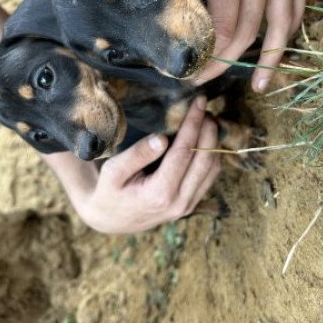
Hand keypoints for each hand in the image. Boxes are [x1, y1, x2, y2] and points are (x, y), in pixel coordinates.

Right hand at [60, 97, 220, 233]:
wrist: (112, 219)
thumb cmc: (109, 191)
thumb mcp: (113, 171)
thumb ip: (137, 155)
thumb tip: (162, 138)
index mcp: (159, 194)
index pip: (184, 152)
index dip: (193, 124)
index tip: (198, 102)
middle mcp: (179, 202)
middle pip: (205, 159)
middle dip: (208, 129)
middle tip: (204, 106)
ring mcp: (188, 206)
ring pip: (212, 168)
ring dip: (213, 141)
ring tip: (206, 118)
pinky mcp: (191, 204)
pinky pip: (210, 176)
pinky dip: (211, 154)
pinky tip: (204, 137)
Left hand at [197, 0, 305, 91]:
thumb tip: (167, 2)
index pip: (226, 25)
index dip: (211, 57)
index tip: (192, 75)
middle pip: (250, 29)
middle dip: (228, 62)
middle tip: (207, 80)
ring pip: (282, 20)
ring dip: (271, 56)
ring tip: (262, 83)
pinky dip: (292, 22)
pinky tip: (285, 40)